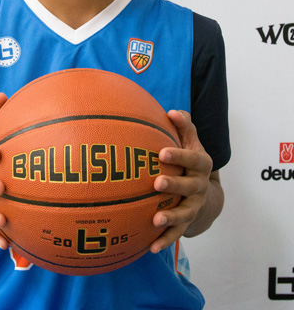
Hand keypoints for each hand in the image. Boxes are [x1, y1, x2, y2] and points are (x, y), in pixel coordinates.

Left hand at [150, 110, 212, 252]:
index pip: (193, 158)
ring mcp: (195, 205)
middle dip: (174, 185)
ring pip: (185, 213)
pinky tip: (151, 248)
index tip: (162, 152)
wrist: (207, 192)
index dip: (179, 155)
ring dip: (171, 217)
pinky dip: (165, 240)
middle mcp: (200, 185)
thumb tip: (171, 112)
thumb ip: (183, 125)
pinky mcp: (187, 222)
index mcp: (202, 163)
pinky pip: (177, 233)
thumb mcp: (191, 140)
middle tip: (157, 183)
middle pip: (190, 186)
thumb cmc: (189, 158)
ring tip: (155, 220)